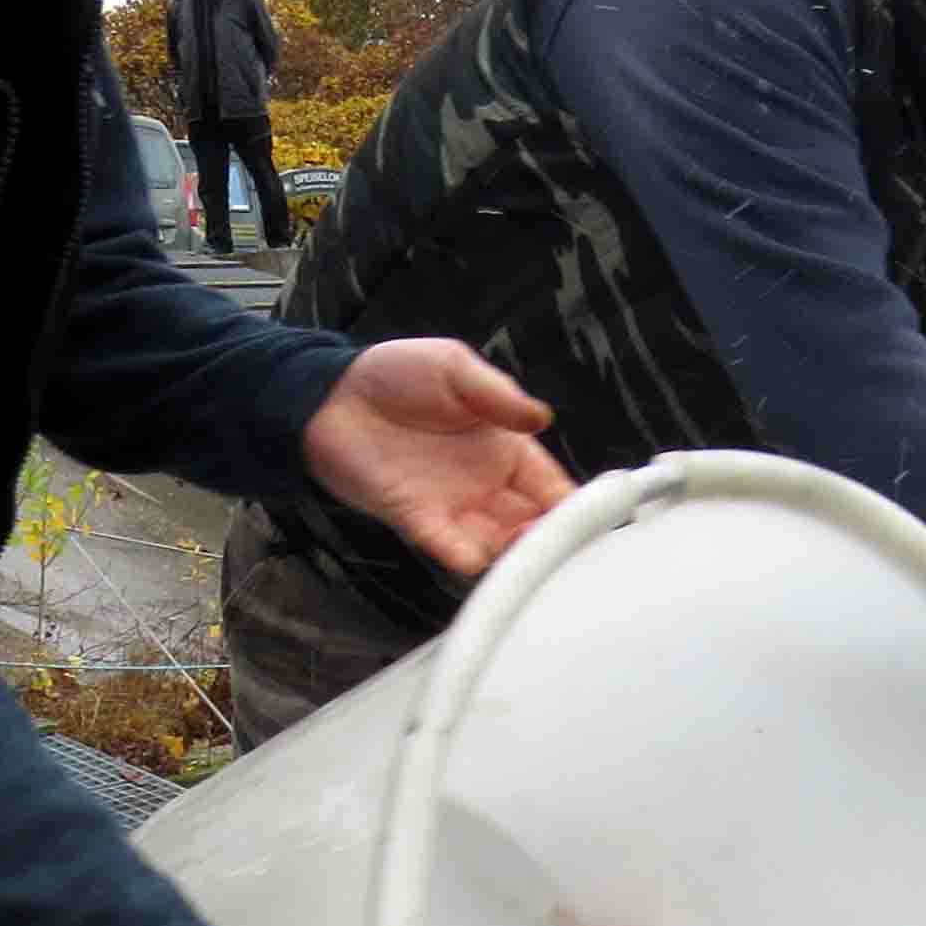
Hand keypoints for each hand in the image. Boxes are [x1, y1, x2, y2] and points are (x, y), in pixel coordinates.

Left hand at [301, 339, 573, 578]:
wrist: (330, 394)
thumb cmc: (395, 374)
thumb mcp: (454, 368)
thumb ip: (498, 396)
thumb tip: (542, 418)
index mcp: (506, 448)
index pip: (551, 486)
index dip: (574, 504)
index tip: (595, 520)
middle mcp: (486, 485)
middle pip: (531, 524)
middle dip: (549, 539)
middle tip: (563, 547)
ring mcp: (453, 506)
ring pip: (496, 545)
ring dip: (512, 554)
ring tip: (527, 554)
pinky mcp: (416, 519)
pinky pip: (447, 546)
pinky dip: (463, 556)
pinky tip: (476, 557)